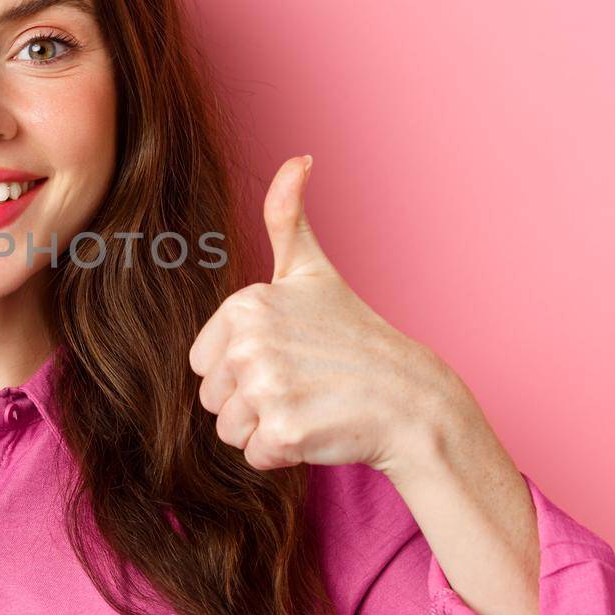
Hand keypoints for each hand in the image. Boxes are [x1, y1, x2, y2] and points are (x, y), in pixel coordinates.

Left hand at [187, 156, 476, 475]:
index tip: (286, 357)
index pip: (203, 362)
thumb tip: (297, 157)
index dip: (241, 369)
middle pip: (211, 398)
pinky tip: (316, 429)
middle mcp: (249, 342)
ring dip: (264, 429)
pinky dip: (282, 454)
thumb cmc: (354, 336)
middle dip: (251, 402)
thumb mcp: (314, 271)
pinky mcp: (283, 431)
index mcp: (245, 305)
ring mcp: (266, 387)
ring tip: (308, 405)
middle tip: (301, 384)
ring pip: (228, 430)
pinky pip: (253, 456)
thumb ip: (287, 217)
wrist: (410, 397)